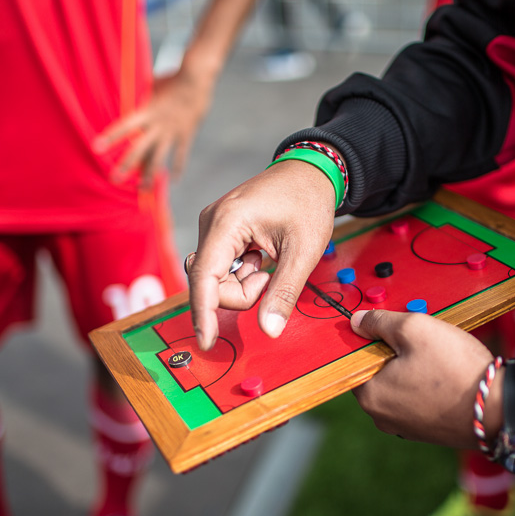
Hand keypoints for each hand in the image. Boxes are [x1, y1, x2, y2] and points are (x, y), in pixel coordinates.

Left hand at [94, 70, 212, 186]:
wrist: (196, 79)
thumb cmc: (172, 78)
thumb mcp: (152, 86)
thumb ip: (141, 97)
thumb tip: (130, 98)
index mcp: (146, 111)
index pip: (125, 126)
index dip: (111, 138)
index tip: (96, 148)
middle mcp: (158, 124)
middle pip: (139, 149)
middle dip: (127, 165)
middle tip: (114, 179)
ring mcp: (172, 131)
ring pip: (159, 158)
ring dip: (151, 175)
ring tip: (144, 189)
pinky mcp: (186, 134)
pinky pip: (181, 154)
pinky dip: (177, 167)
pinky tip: (173, 179)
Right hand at [188, 159, 335, 349]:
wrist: (310, 174)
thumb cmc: (308, 202)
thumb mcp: (304, 251)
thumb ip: (284, 291)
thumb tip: (270, 330)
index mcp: (227, 222)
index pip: (204, 277)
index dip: (204, 313)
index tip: (206, 342)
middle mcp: (211, 223)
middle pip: (211, 283)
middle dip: (242, 293)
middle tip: (271, 275)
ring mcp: (213, 227)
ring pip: (216, 279)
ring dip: (244, 284)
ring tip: (269, 262)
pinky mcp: (219, 233)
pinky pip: (222, 269)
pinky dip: (243, 274)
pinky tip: (262, 257)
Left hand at [350, 309, 498, 447]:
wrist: (498, 409)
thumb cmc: (455, 369)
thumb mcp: (415, 328)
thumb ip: (380, 321)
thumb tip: (358, 321)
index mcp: (370, 396)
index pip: (356, 360)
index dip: (375, 339)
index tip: (396, 331)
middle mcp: (381, 417)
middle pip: (378, 373)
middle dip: (396, 354)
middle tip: (423, 343)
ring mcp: (404, 427)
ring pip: (399, 386)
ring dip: (413, 369)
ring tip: (439, 359)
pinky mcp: (426, 431)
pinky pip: (417, 400)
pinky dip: (427, 387)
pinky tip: (447, 376)